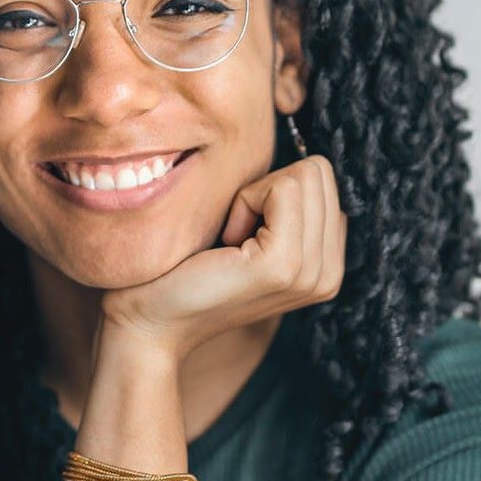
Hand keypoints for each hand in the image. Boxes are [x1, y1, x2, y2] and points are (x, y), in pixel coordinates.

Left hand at [100, 154, 345, 363]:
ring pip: (304, 176)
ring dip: (255, 195)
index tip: (243, 231)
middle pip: (319, 173)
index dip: (276, 190)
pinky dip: (246, 201)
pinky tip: (226, 241)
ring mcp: (310, 272)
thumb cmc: (187, 271)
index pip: (326, 182)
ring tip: (231, 241)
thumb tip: (301, 159)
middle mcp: (329, 274)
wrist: (151, 321)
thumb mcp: (252, 234)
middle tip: (234, 234)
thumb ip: (288, 207)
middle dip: (269, 188)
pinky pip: (282, 188)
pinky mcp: (283, 264)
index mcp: (328, 266)